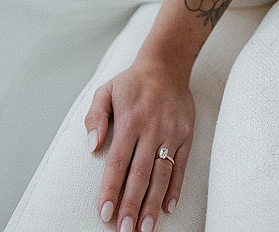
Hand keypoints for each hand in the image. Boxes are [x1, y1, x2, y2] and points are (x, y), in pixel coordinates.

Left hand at [85, 60, 194, 231]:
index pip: (118, 162)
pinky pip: (181, 165)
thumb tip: (92, 147)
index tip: (105, 213)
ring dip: (153, 203)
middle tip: (125, 230)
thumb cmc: (132, 82)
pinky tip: (168, 207)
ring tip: (145, 227)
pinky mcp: (186, 134)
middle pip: (140, 173)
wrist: (167, 64)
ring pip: (162, 173)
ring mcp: (171, 132)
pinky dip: (175, 188)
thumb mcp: (105, 91)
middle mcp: (152, 128)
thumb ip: (95, 118)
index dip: (111, 189)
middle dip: (132, 204)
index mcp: (130, 120)